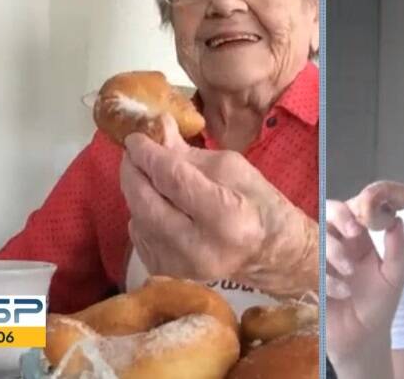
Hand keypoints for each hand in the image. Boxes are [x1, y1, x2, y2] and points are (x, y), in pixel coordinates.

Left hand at [120, 115, 316, 297]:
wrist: (271, 254)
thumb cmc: (259, 205)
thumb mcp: (233, 169)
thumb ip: (190, 153)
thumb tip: (158, 128)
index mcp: (225, 218)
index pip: (173, 179)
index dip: (148, 154)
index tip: (136, 137)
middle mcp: (199, 249)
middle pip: (146, 203)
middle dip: (133, 172)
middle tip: (132, 153)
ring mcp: (181, 267)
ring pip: (138, 219)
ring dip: (137, 193)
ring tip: (147, 176)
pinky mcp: (169, 274)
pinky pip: (140, 237)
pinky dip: (142, 215)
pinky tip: (158, 205)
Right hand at [326, 181, 403, 361]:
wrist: (362, 340)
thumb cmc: (378, 306)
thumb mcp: (395, 278)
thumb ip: (397, 250)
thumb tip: (397, 220)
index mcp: (359, 239)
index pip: (354, 211)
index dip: (357, 207)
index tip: (366, 215)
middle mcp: (338, 244)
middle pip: (328, 214)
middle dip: (338, 217)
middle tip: (352, 231)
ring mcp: (320, 260)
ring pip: (315, 237)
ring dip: (332, 249)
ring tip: (349, 272)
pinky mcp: (308, 278)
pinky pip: (307, 266)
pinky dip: (325, 277)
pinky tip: (341, 292)